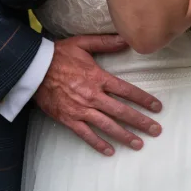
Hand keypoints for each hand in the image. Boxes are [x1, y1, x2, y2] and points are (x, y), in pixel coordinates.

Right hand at [34, 34, 162, 154]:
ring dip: (124, 136)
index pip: (127, 91)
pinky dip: (98, 144)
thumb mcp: (83, 43)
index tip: (157, 107)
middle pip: (121, 112)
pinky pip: (86, 134)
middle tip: (155, 130)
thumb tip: (127, 39)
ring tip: (138, 144)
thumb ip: (106, 42)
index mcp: (98, 78)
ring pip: (107, 126)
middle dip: (140, 122)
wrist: (33, 68)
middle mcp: (92, 96)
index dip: (143, 100)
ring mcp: (80, 109)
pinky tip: (109, 151)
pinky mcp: (68, 118)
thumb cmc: (59, 54)